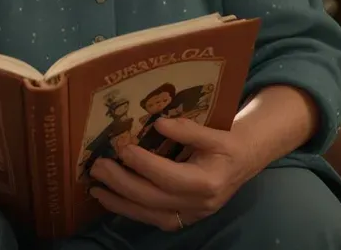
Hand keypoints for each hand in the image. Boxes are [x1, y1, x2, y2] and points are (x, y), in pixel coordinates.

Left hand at [89, 117, 255, 231]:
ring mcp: (190, 215)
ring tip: (96, 189)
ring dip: (120, 202)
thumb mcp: (214, 132)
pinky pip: (153, 218)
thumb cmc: (227, 144)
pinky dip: (130, 210)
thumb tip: (159, 122)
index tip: (122, 148)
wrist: (244, 162)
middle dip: (122, 183)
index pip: (169, 177)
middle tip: (98, 167)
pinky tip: (112, 198)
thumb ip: (188, 129)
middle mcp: (198, 204)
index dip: (143, 164)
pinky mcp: (182, 218)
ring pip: (149, 215)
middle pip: (153, 199)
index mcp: (207, 182)